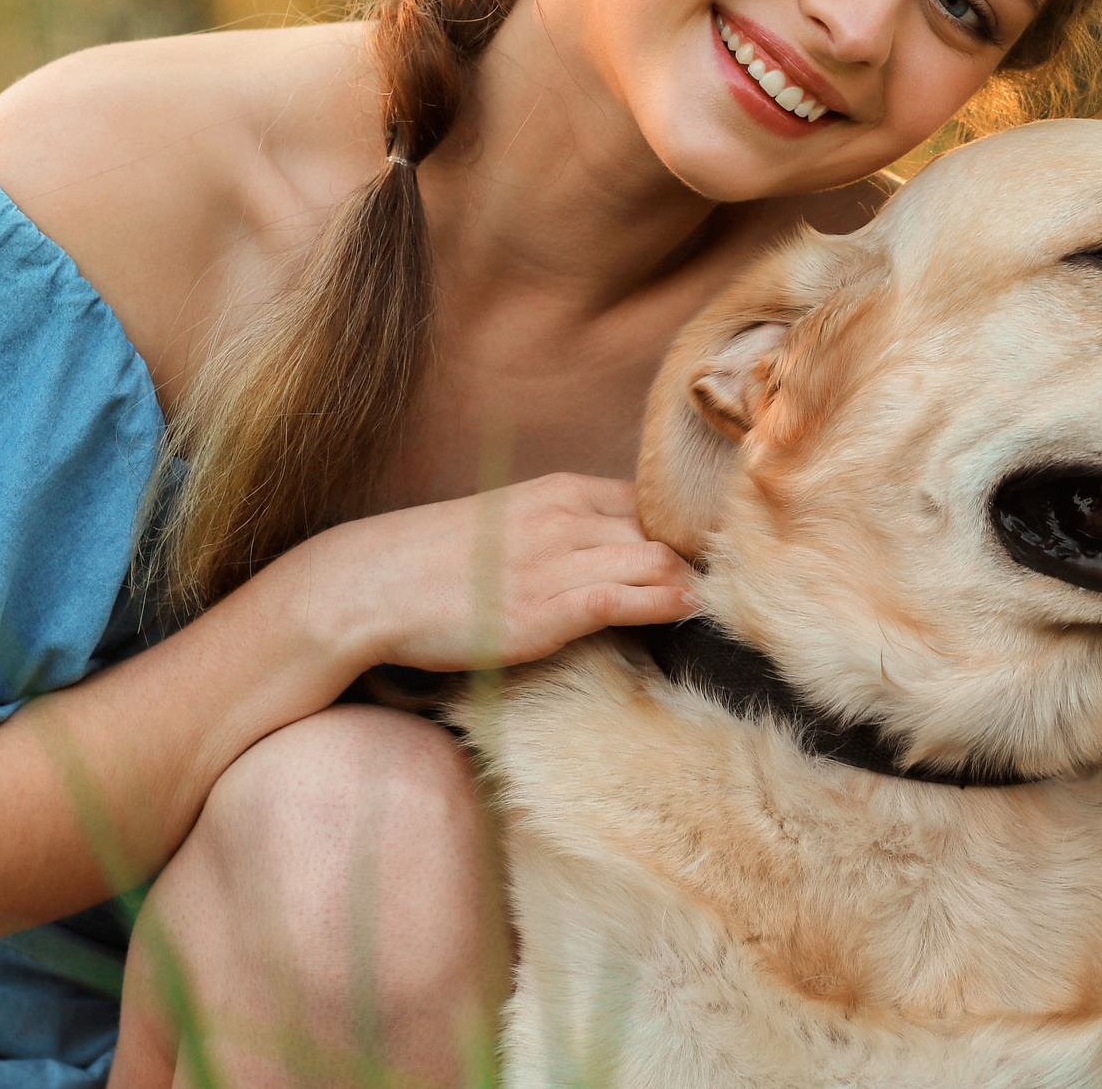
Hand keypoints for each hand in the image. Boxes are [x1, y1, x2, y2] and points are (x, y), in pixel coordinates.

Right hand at [300, 473, 696, 674]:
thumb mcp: (508, 528)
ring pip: (657, 561)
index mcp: (560, 491)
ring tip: (721, 607)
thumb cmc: (433, 563)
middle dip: (699, 560)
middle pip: (664, 532)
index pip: (650, 503)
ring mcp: (558, 560)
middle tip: (732, 589)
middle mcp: (567, 517)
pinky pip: (629, 598)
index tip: (709, 560)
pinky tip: (690, 612)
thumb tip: (604, 557)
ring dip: (692, 585)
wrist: (369, 584)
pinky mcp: (548, 607)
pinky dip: (668, 604)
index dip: (684, 534)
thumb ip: (560, 534)